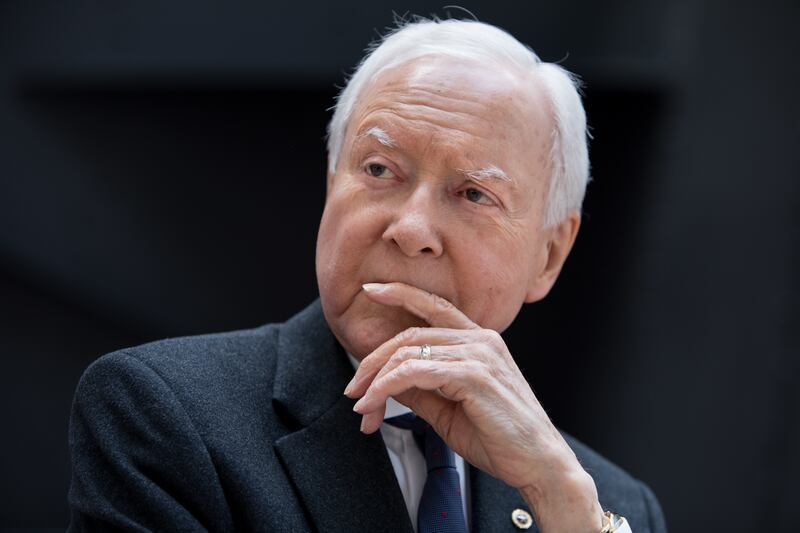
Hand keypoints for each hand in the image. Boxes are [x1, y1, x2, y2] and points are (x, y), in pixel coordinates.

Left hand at [344, 282, 603, 532]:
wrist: (539, 465)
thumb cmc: (500, 439)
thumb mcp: (449, 411)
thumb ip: (421, 390)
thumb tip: (386, 381)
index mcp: (480, 341)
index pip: (434, 306)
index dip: (401, 293)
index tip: (371, 290)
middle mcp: (481, 340)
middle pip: (411, 333)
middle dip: (372, 361)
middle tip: (352, 390)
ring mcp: (479, 355)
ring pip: (409, 352)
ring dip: (376, 381)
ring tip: (362, 408)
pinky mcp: (474, 375)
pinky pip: (416, 371)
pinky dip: (388, 386)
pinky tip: (375, 403)